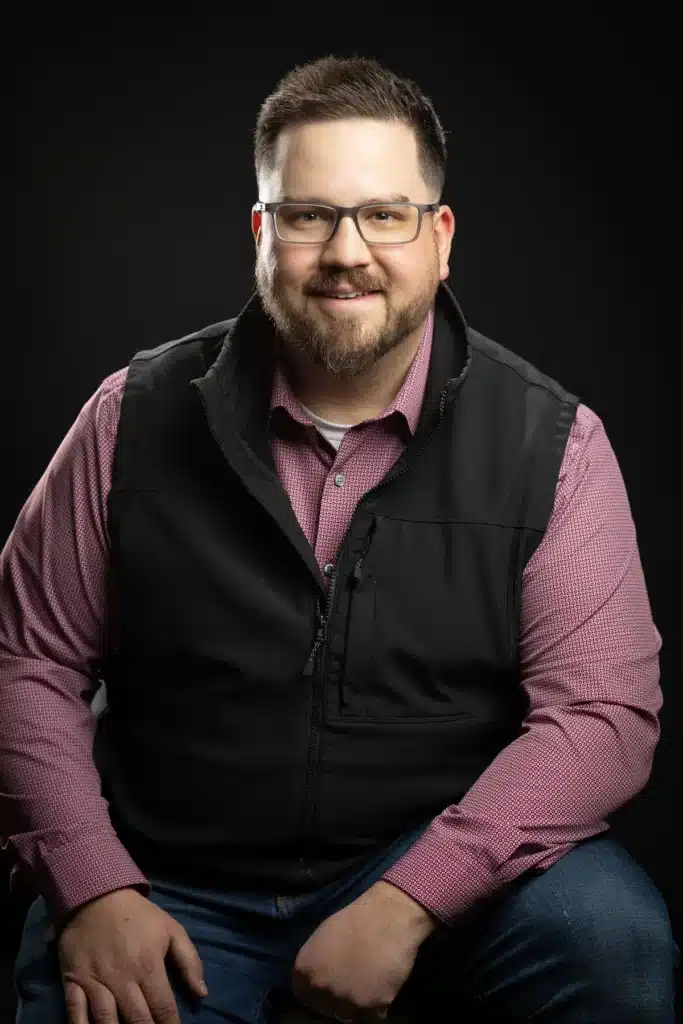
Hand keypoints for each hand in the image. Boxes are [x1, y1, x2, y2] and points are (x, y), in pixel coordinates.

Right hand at [57, 886, 207, 1022]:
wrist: (97, 894)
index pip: (163, 1008)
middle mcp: (122, 979)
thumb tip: (202, 994)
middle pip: (137, 1020)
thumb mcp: (172, 930)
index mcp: (148, 966)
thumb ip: (190, 961)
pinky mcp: (73, 981)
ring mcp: (95, 982)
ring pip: (106, 1022)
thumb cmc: (139, 916)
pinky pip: (75, 1013)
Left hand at [291, 880, 437, 1021]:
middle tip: (355, 983)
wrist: (388, 915)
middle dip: (339, 1000)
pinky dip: (380, 1005)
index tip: (333, 985)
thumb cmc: (356, 919)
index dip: (320, 993)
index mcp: (303, 970)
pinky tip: (384, 985)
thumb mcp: (322, 939)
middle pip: (328, 1009)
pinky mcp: (370, 1007)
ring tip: (370, 984)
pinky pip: (373, 1016)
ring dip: (359, 1005)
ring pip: (350, 1016)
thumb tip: (318, 982)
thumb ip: (316, 965)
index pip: (305, 998)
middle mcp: (319, 988)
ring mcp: (344, 1000)